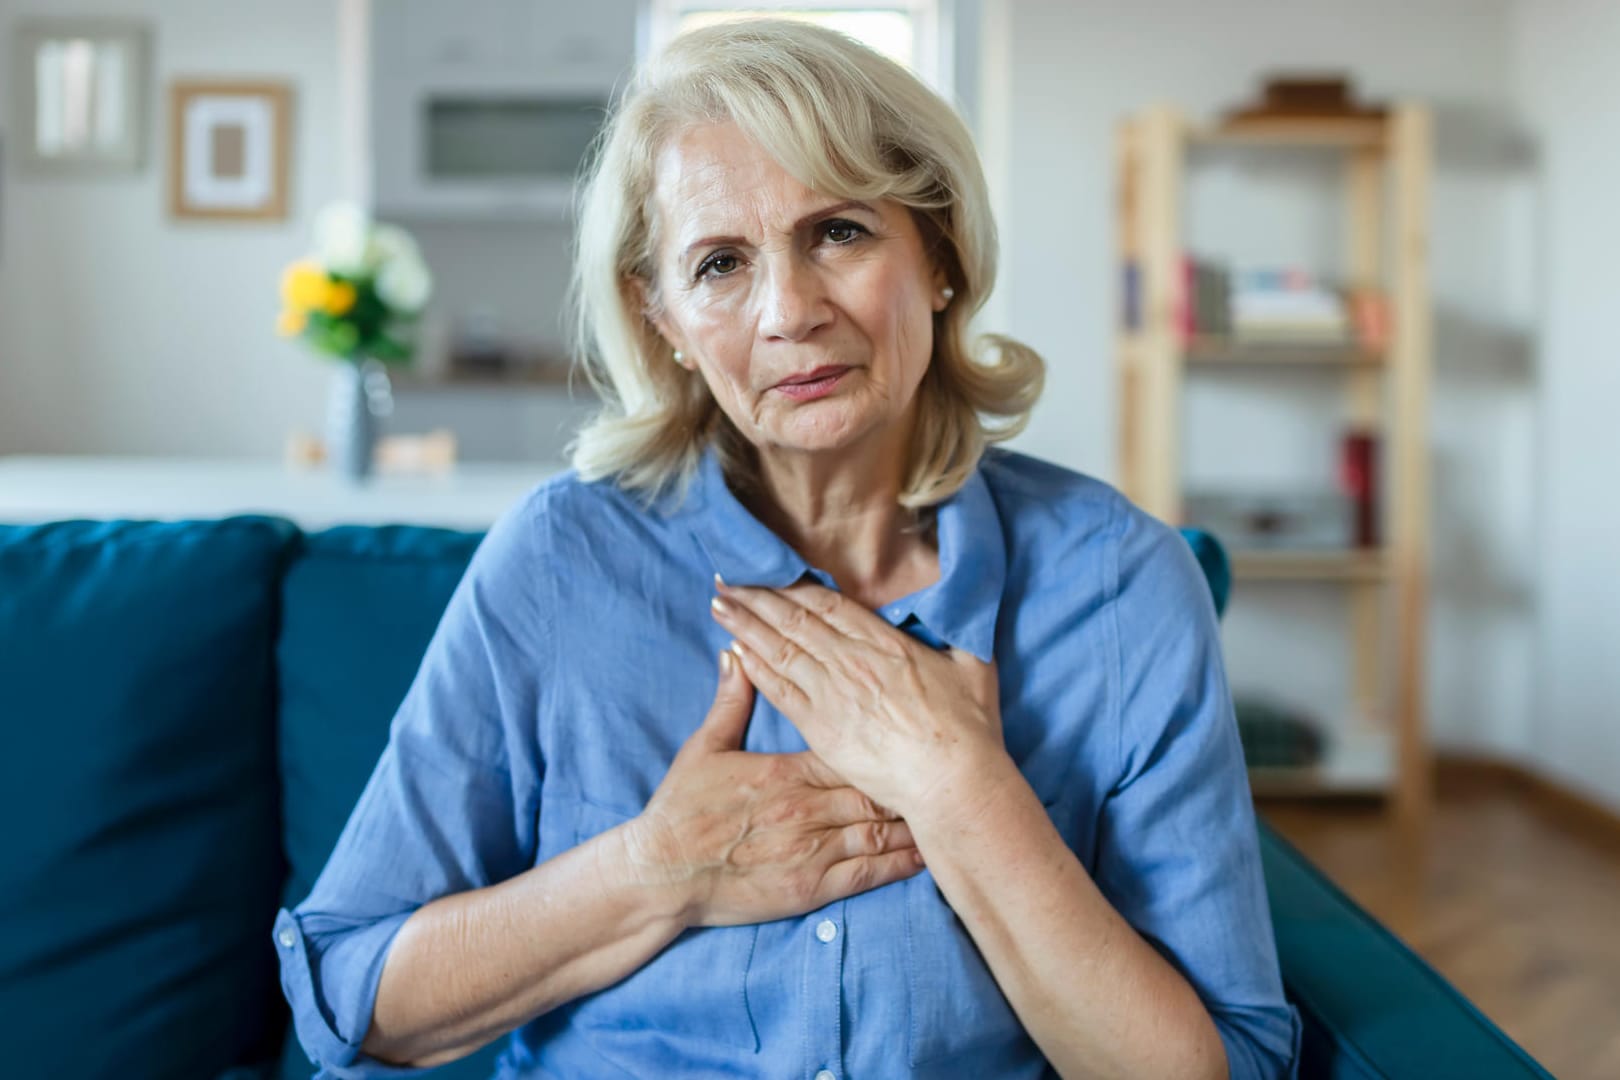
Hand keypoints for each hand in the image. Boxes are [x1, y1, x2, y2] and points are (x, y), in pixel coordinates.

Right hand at [625, 650, 926, 929]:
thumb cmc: (681, 809)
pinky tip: (926, 856)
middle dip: (911, 779)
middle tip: (946, 769)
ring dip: (914, 820)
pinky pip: (867, 875)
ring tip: (947, 809)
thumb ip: (731, 700)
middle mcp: (808, 809)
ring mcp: (812, 850)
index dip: (886, 742)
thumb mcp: (704, 747)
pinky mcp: (811, 887)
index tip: (913, 732)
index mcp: (788, 771)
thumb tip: (738, 651)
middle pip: (875, 788)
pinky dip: (900, 864)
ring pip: (879, 830)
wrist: (662, 872)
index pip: (851, 749)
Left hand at [708, 575, 1006, 820]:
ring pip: (779, 648)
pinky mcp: (821, 728)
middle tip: (727, 579)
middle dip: (757, 597)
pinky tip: (734, 651)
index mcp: (884, 642)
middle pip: (794, 619)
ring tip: (718, 604)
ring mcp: (833, 693)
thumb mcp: (974, 666)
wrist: (952, 780)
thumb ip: (958, 633)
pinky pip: (779, 691)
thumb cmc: (969, 729)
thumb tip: (960, 608)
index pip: (828, 603)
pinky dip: (755, 668)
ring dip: (745, 625)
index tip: (769, 572)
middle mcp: (851, 660)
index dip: (794, 585)